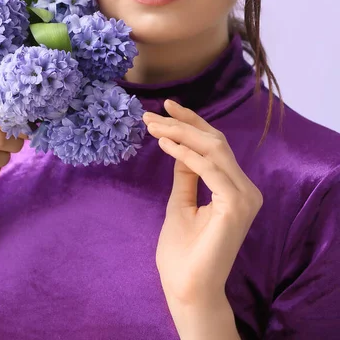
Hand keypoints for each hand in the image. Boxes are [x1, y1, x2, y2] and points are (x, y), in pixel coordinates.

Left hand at [143, 99, 262, 309]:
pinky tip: (165, 145)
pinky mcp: (236, 205)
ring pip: (213, 149)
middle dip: (182, 124)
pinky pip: (209, 169)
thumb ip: (186, 175)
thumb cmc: (184, 252)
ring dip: (180, 134)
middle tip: (151, 115)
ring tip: (153, 126)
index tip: (166, 107)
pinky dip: (186, 154)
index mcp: (235, 188)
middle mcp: (246, 189)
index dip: (193, 123)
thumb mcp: (181, 202)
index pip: (216, 146)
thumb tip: (179, 146)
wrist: (187, 289)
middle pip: (215, 142)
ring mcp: (244, 197)